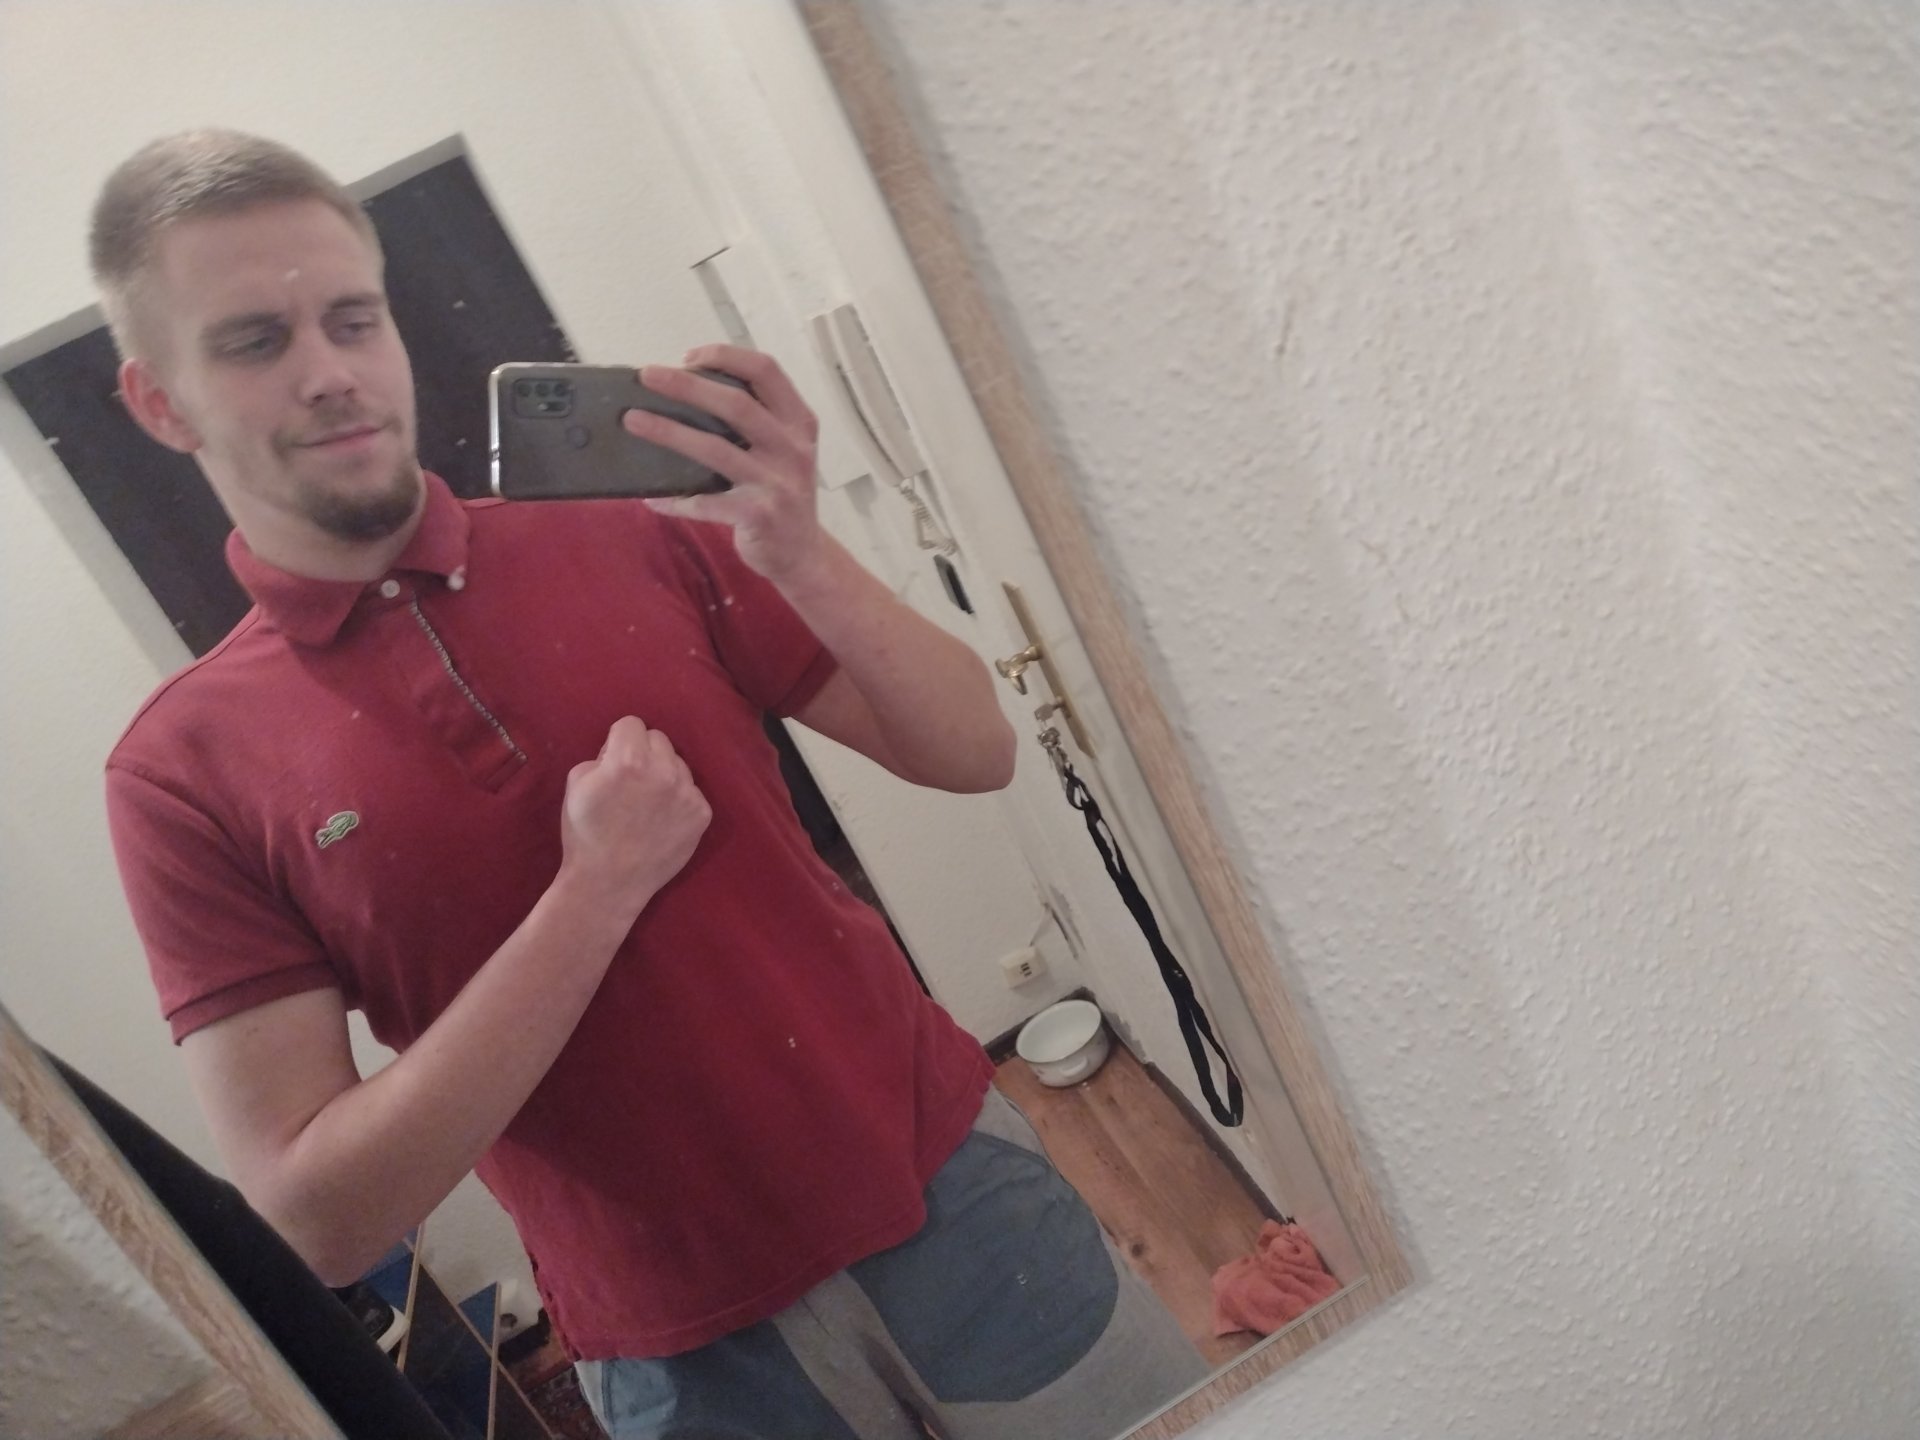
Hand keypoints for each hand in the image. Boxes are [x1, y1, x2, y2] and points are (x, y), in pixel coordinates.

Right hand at [558, 717, 710, 919]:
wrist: (609, 882)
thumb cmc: (586, 832)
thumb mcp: (577, 781)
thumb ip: (601, 756)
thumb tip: (619, 751)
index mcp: (629, 760)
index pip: (631, 723)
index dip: (618, 740)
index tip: (613, 760)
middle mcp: (664, 771)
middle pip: (659, 739)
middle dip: (643, 753)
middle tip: (631, 780)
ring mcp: (687, 793)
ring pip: (678, 764)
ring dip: (664, 774)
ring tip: (647, 803)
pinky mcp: (702, 814)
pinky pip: (691, 791)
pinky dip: (678, 800)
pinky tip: (662, 820)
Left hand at [624, 343, 825, 584]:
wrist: (803, 553)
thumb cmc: (783, 494)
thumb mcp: (783, 450)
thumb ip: (754, 422)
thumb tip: (685, 394)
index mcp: (798, 423)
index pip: (766, 371)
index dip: (726, 356)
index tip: (688, 357)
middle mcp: (792, 448)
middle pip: (737, 404)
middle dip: (687, 385)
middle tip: (647, 376)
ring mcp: (778, 483)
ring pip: (716, 449)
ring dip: (669, 432)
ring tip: (634, 420)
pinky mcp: (760, 515)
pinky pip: (707, 502)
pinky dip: (676, 499)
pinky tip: (652, 497)